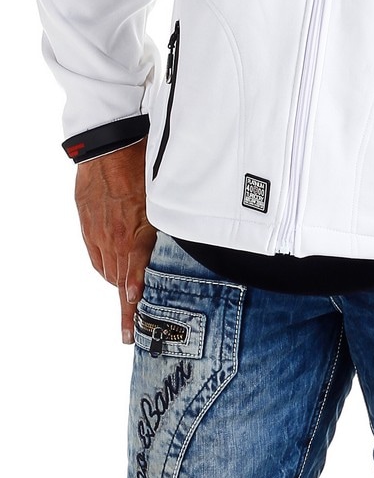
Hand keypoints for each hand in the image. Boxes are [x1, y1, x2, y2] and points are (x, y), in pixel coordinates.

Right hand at [74, 139, 155, 344]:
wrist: (110, 149)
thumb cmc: (142, 170)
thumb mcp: (161, 202)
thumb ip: (164, 228)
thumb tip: (180, 246)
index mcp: (135, 236)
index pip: (133, 279)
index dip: (132, 306)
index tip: (131, 328)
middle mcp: (115, 240)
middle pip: (120, 282)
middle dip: (129, 300)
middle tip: (136, 319)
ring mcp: (99, 235)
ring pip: (109, 271)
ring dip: (120, 282)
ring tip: (130, 296)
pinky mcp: (88, 227)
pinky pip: (98, 257)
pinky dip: (107, 266)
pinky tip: (116, 269)